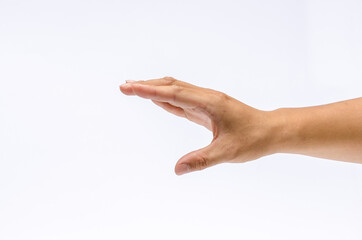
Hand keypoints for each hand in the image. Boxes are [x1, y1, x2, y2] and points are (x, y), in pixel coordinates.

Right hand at [120, 77, 277, 174]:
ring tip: (134, 89)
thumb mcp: (227, 152)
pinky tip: (157, 99)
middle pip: (171, 86)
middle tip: (124, 87)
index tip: (130, 87)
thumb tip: (177, 169)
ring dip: (154, 89)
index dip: (150, 90)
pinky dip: (166, 98)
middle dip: (146, 85)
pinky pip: (182, 100)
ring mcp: (205, 102)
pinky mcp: (206, 109)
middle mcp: (205, 98)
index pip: (174, 94)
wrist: (271, 130)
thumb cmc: (253, 139)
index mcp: (209, 103)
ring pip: (176, 90)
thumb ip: (202, 160)